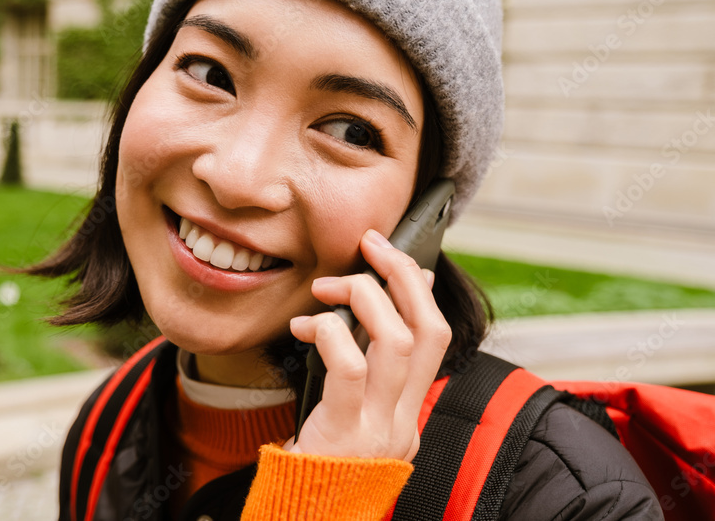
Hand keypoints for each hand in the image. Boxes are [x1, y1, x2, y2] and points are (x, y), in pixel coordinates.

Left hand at [286, 228, 451, 460]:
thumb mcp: (347, 412)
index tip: (393, 254)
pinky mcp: (347, 433)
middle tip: (370, 244)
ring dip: (363, 297)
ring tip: (327, 287)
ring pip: (397, 340)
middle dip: (401, 276)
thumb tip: (370, 310)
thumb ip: (362, 368)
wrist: (302, 518)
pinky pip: (349, 366)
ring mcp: (381, 428)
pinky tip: (304, 327)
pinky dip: (329, 332)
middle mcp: (404, 419)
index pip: (436, 336)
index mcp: (408, 411)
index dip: (418, 287)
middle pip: (427, 329)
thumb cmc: (313, 462)